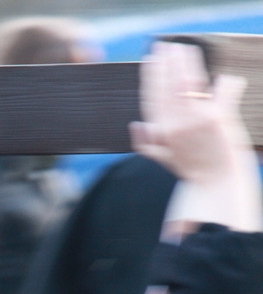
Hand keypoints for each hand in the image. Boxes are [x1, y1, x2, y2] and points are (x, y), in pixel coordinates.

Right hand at [132, 42, 262, 234]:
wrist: (217, 183)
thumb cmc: (193, 170)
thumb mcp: (162, 158)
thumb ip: (145, 143)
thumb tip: (135, 124)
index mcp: (160, 131)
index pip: (152, 96)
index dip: (151, 76)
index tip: (151, 59)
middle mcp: (175, 124)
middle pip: (167, 86)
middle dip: (165, 63)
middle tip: (165, 46)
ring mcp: (196, 120)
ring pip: (188, 82)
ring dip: (185, 63)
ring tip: (183, 49)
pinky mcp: (218, 118)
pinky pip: (220, 90)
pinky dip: (222, 82)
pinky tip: (221, 75)